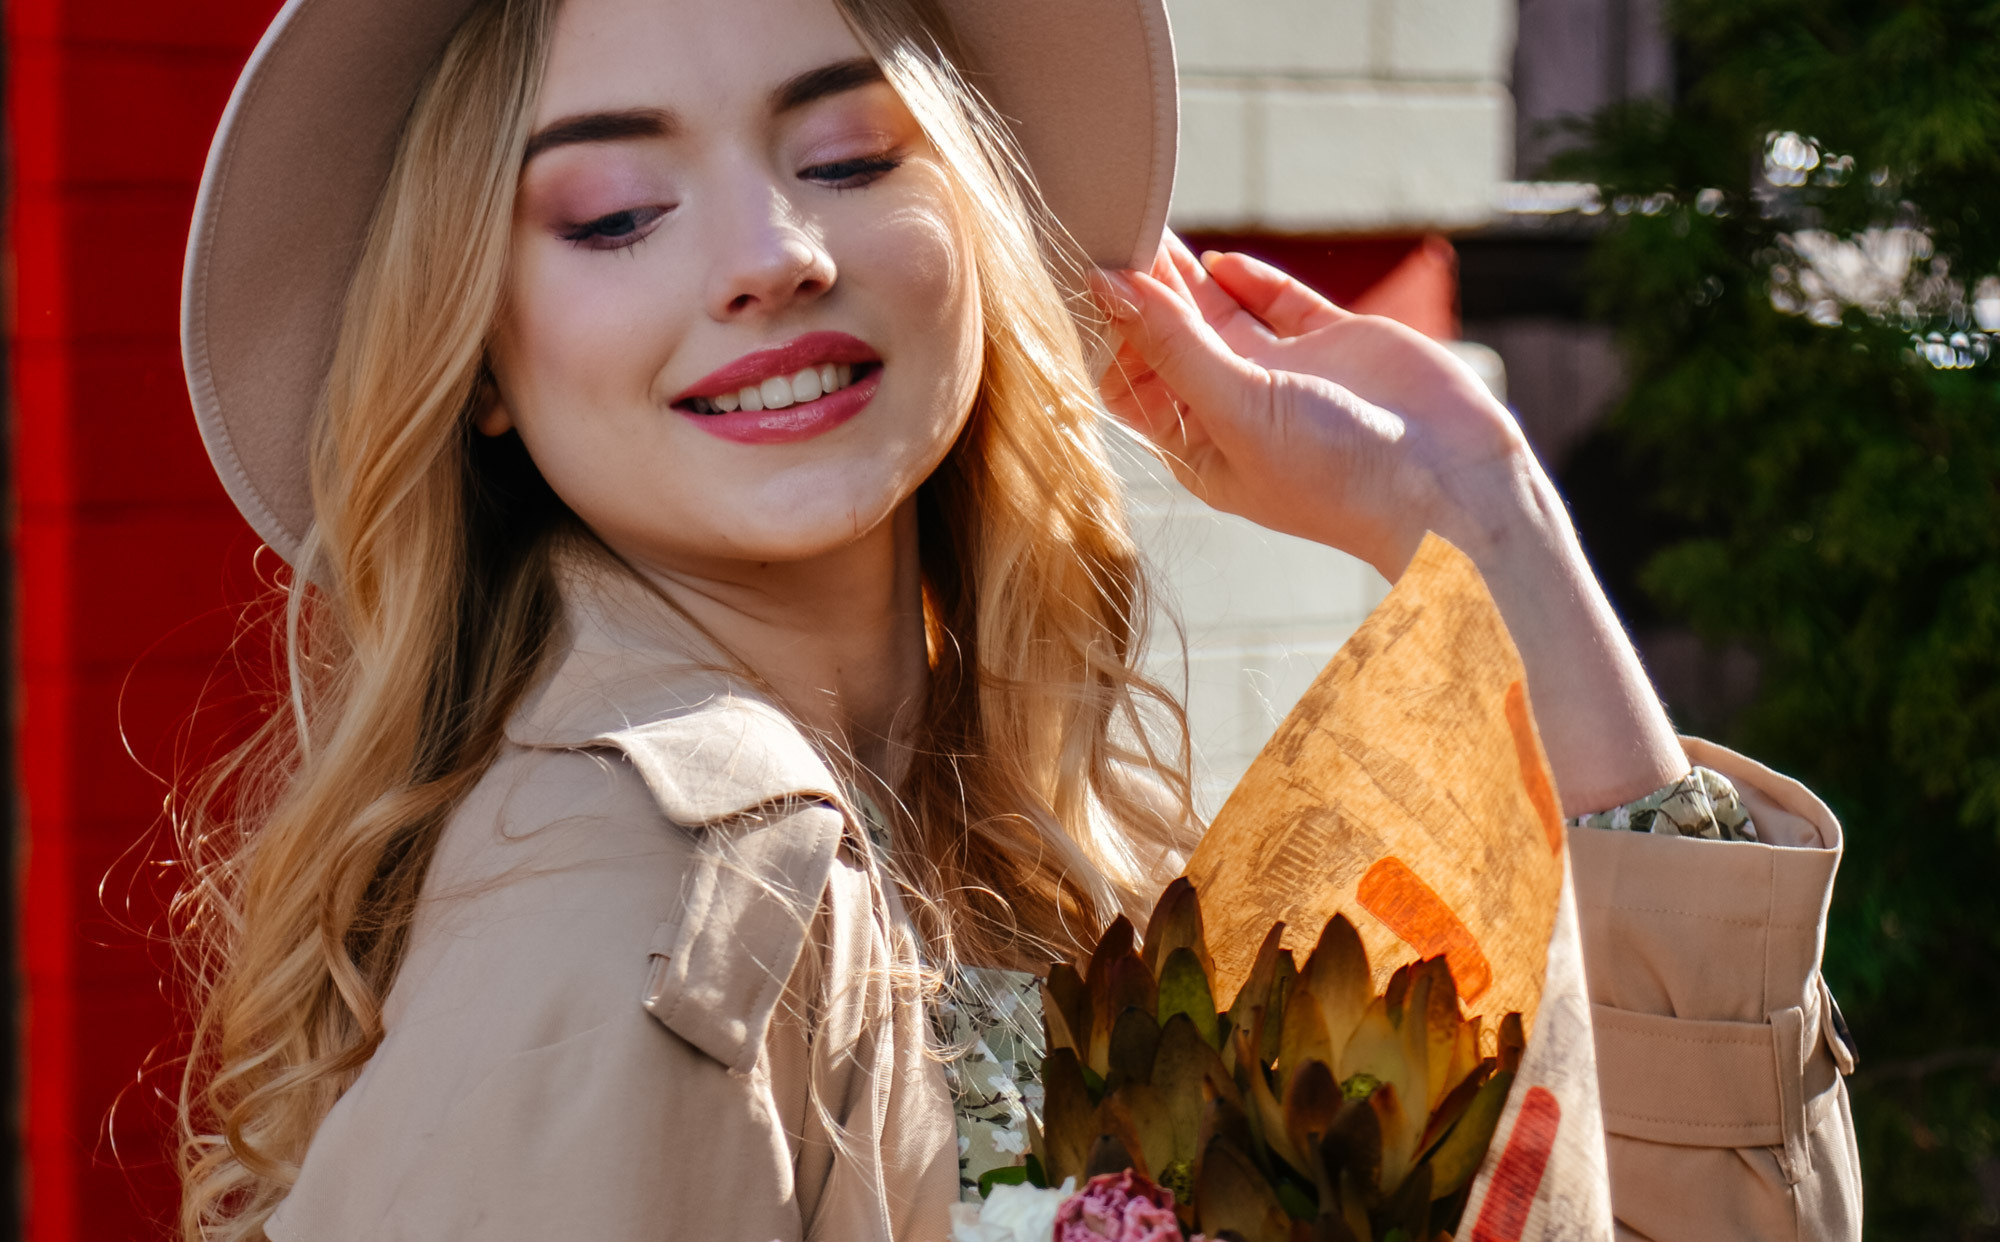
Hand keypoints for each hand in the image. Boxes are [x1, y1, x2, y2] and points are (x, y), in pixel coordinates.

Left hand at [1094, 235, 1530, 577]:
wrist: (1452, 486)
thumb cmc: (1338, 476)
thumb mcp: (1237, 409)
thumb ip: (1173, 344)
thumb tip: (1108, 285)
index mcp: (1201, 446)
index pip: (1133, 383)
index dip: (1111, 336)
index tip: (1084, 283)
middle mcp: (1238, 410)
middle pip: (1172, 340)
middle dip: (1143, 293)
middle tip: (1109, 230)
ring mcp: (1289, 376)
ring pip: (1222, 315)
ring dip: (1187, 277)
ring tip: (1147, 222)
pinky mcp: (1338, 345)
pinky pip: (1281, 304)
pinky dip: (1252, 279)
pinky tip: (1219, 259)